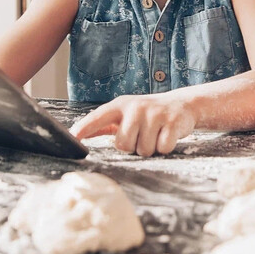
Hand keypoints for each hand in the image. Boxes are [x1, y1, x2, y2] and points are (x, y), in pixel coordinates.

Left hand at [70, 94, 196, 155]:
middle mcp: (136, 107)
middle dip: (133, 146)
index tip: (72, 138)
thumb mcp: (125, 114)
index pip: (98, 117)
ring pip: (144, 149)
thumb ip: (102, 124)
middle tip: (142, 135)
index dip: (84, 128)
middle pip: (123, 144)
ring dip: (150, 147)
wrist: (182, 104)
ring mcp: (155, 113)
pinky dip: (165, 147)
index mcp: (121, 105)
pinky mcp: (172, 122)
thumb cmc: (148, 113)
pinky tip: (167, 134)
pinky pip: (162, 148)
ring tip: (155, 134)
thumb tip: (76, 133)